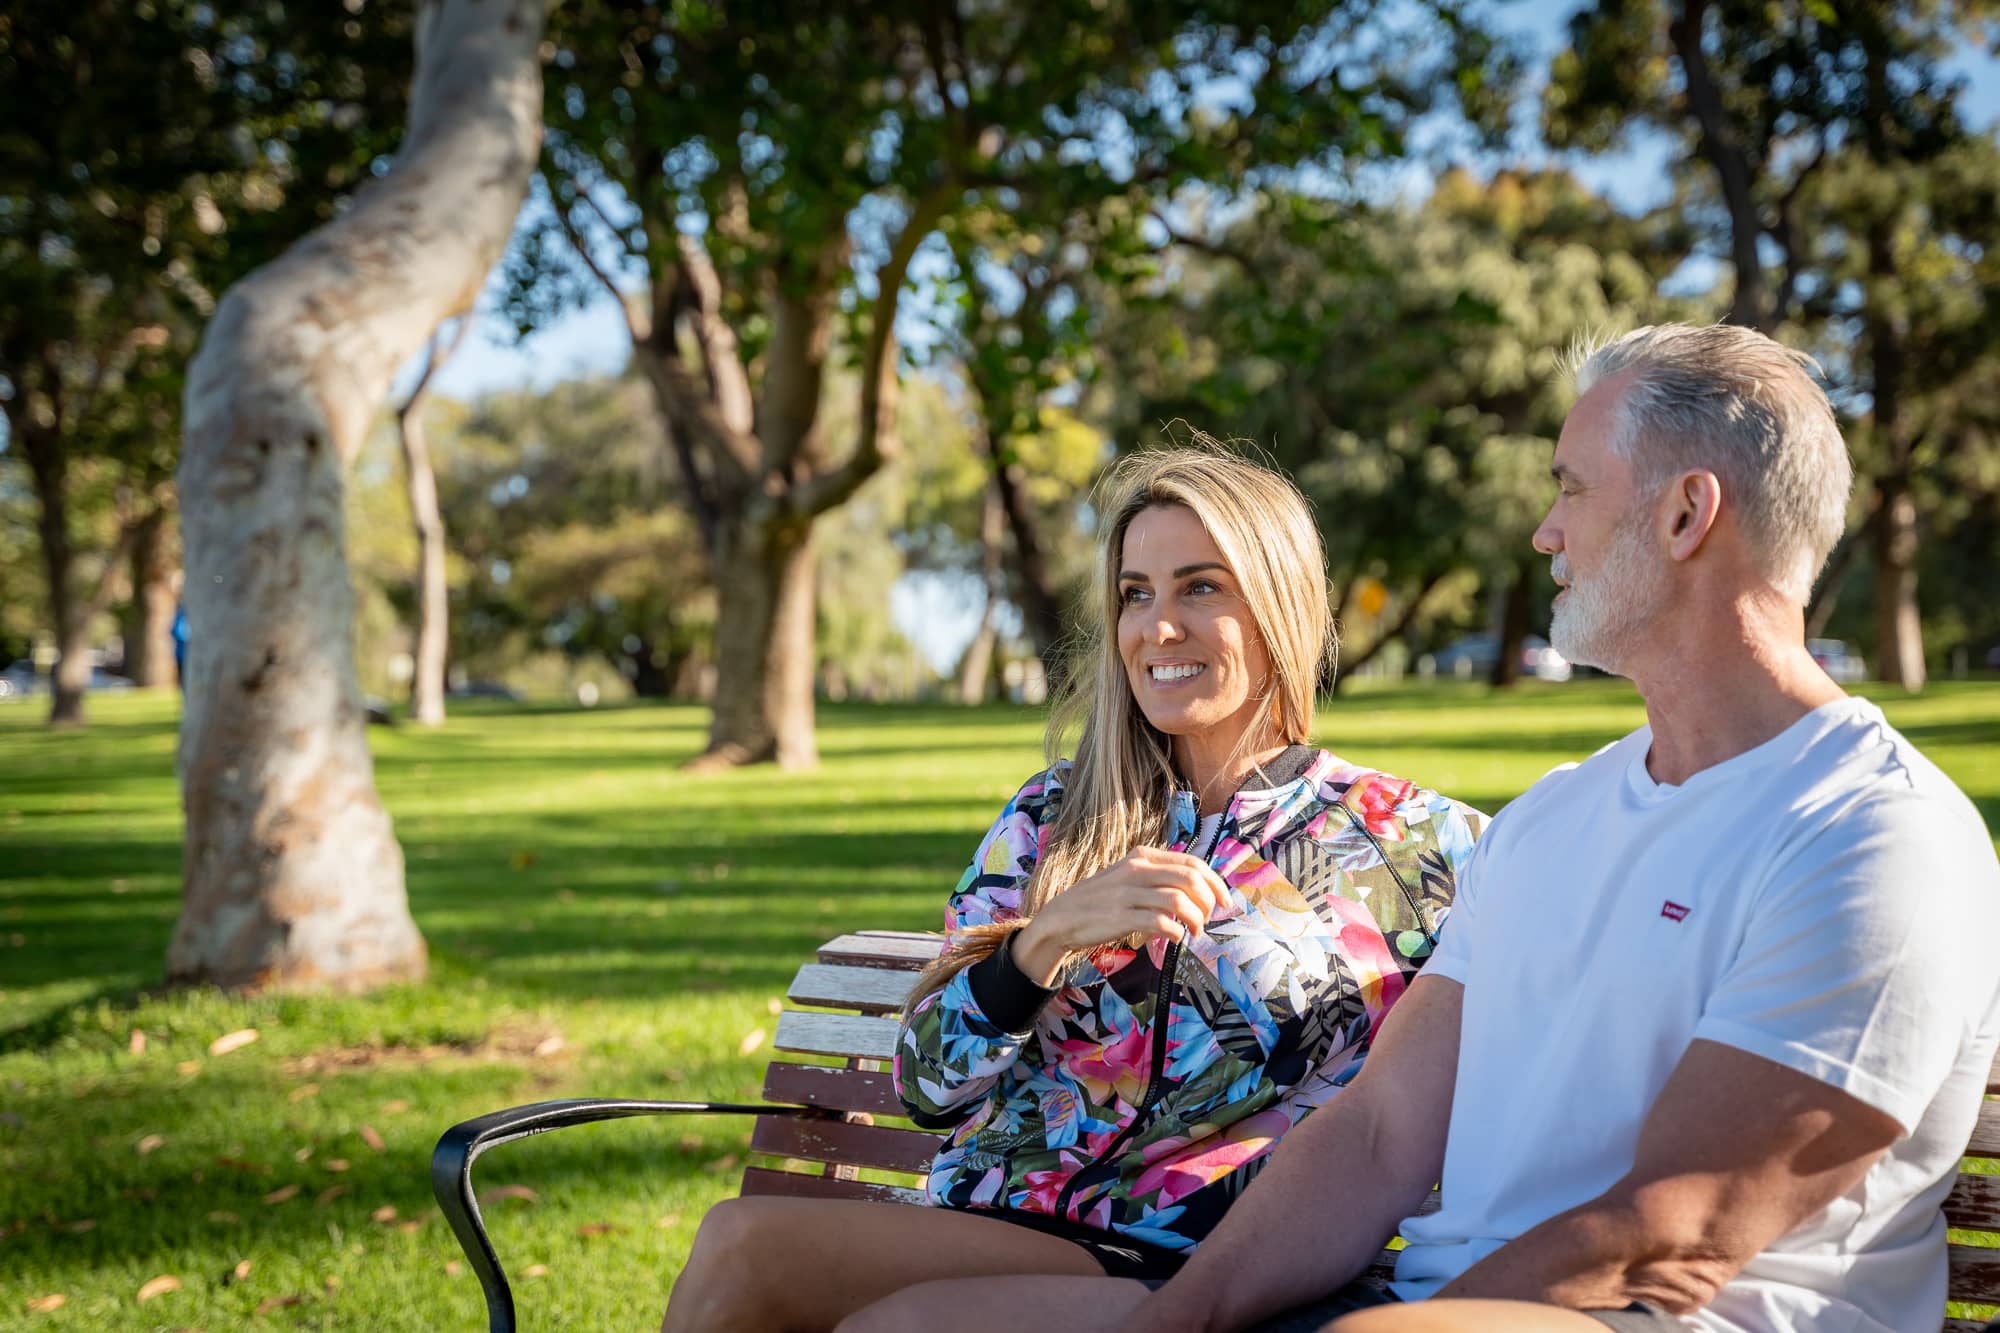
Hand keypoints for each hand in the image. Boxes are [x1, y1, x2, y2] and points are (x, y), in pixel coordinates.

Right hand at [1011, 848, 1227, 987]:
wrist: (1061, 919)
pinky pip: (1161, 923)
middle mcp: (1137, 869)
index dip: (1215, 882)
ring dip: (1195, 920)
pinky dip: (1176, 933)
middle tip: (1208, 919)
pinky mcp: (1121, 917)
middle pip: (1190, 878)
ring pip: (1179, 900)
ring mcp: (1128, 893)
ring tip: (1194, 932)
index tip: (1224, 902)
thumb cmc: (1100, 901)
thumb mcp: (1128, 877)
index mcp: (1142, 856)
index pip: (1192, 862)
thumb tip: (1197, 889)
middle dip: (1209, 901)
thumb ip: (1157, 877)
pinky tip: (1175, 939)